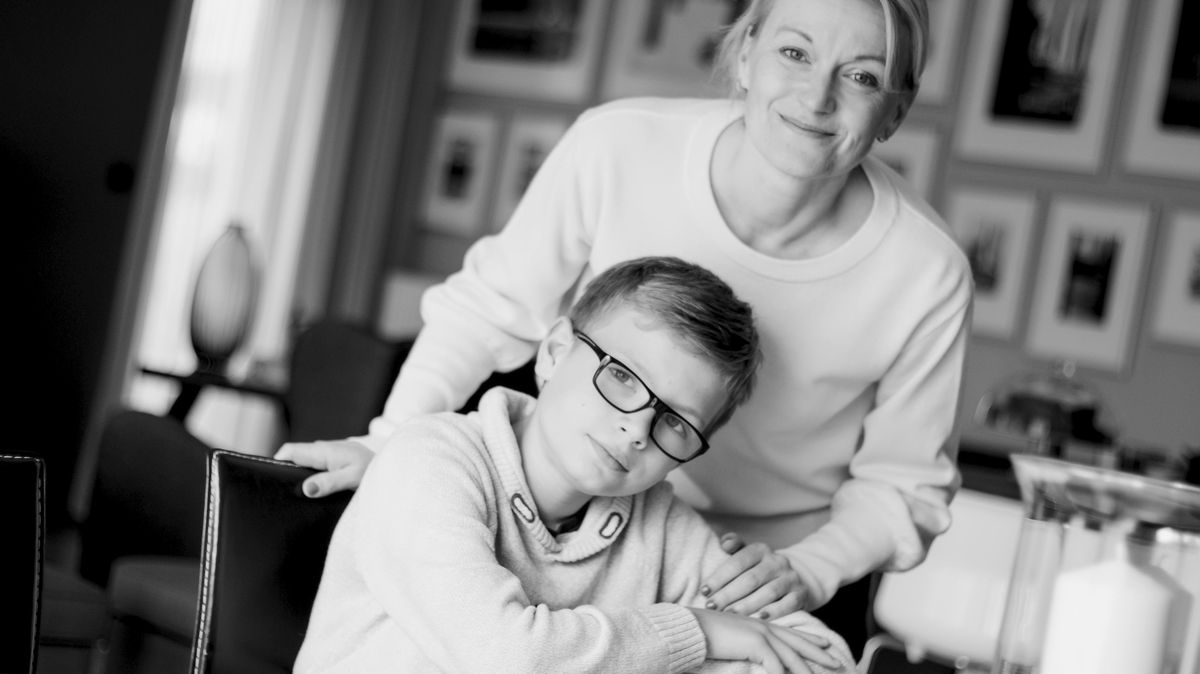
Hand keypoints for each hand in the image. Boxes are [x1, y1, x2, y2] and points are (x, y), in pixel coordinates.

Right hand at [275, 439, 373, 497]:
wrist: (392, 467)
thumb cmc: (374, 471)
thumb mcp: (353, 479)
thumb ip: (329, 483)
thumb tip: (306, 489)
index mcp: (324, 451)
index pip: (290, 451)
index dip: (275, 461)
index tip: (269, 480)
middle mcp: (324, 450)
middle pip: (294, 456)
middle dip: (283, 471)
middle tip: (277, 492)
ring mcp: (329, 454)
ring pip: (304, 461)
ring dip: (296, 475)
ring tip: (290, 495)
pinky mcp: (335, 461)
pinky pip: (315, 466)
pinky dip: (308, 476)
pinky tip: (309, 492)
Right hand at [690, 608, 843, 673]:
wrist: (692, 627)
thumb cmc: (705, 633)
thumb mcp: (732, 636)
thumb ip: (746, 641)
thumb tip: (756, 651)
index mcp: (760, 624)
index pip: (790, 632)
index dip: (810, 638)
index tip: (825, 643)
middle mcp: (765, 627)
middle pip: (799, 644)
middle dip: (819, 654)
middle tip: (836, 663)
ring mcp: (762, 634)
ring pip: (792, 658)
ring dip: (805, 672)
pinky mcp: (757, 644)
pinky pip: (776, 666)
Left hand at [700, 533, 809, 619]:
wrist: (791, 579)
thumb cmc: (758, 569)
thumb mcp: (746, 554)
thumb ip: (733, 545)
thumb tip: (725, 543)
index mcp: (760, 549)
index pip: (737, 562)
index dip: (719, 577)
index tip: (704, 591)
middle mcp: (777, 561)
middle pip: (750, 579)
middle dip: (728, 594)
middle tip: (712, 607)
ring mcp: (791, 578)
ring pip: (768, 592)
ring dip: (746, 605)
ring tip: (729, 615)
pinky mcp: (801, 594)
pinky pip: (788, 604)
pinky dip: (774, 612)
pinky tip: (759, 618)